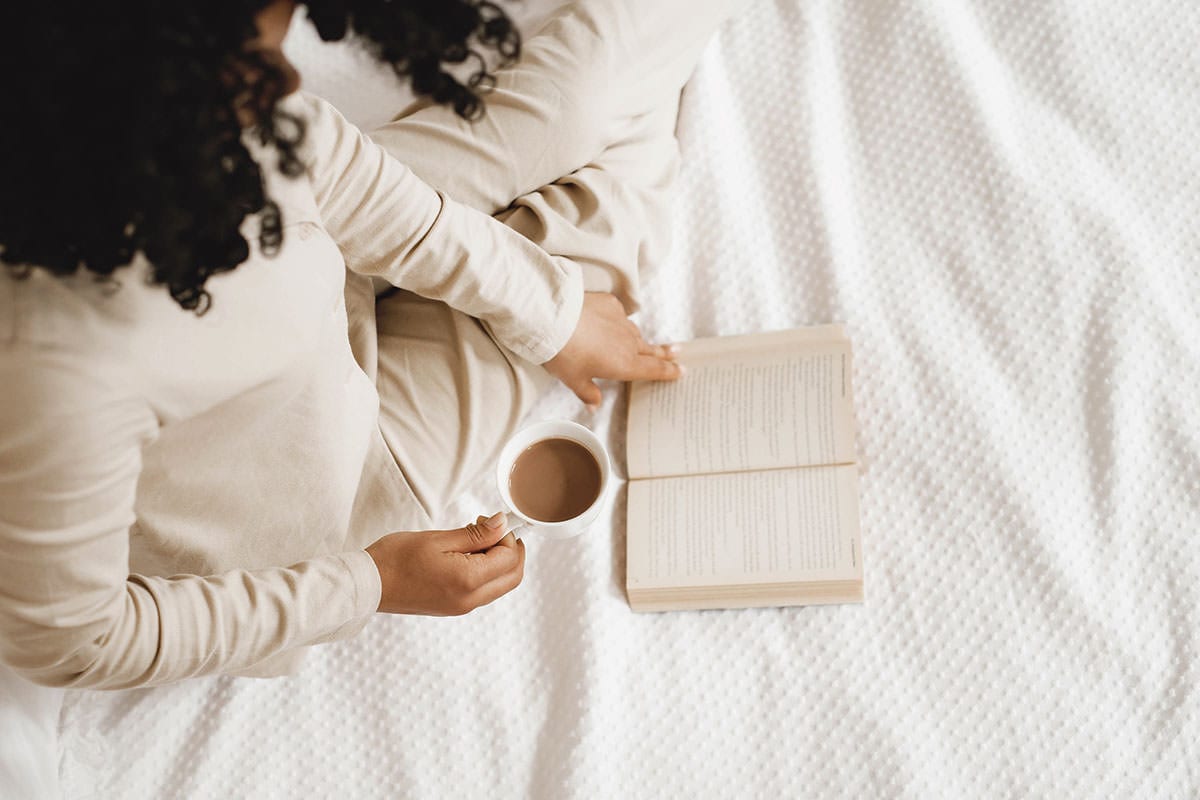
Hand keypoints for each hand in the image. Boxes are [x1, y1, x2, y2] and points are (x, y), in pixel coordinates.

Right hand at [365, 512, 523, 615]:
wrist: (368, 585)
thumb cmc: (395, 559)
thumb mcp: (439, 538)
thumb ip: (476, 534)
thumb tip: (502, 524)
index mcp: (468, 581)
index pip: (510, 558)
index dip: (508, 536)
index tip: (492, 520)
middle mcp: (470, 599)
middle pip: (513, 577)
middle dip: (512, 550)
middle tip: (493, 530)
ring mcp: (463, 607)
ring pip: (501, 584)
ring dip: (499, 561)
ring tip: (474, 539)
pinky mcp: (454, 607)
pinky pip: (484, 590)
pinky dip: (485, 571)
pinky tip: (466, 554)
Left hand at [543, 292, 682, 406]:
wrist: (554, 319)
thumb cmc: (565, 353)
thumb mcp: (574, 379)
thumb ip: (587, 392)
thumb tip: (594, 405)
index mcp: (625, 364)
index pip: (654, 369)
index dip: (669, 371)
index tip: (681, 370)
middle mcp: (628, 342)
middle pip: (650, 349)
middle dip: (664, 352)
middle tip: (676, 352)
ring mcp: (620, 321)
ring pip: (634, 332)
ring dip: (637, 338)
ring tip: (635, 342)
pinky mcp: (610, 304)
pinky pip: (618, 315)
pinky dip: (616, 320)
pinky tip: (607, 322)